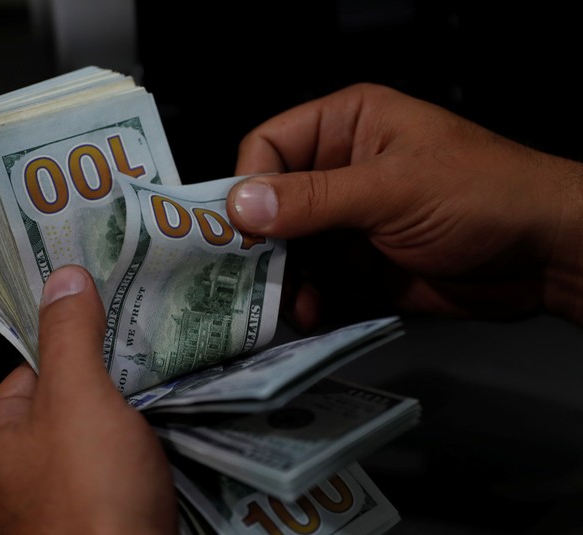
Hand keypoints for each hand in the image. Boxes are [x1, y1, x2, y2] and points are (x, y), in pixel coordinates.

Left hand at [0, 265, 177, 533]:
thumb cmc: (90, 496)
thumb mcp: (78, 397)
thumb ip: (70, 334)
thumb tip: (63, 277)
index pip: (31, 371)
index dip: (75, 350)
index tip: (114, 332)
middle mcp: (9, 479)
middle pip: (66, 405)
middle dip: (108, 389)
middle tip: (146, 370)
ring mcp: (49, 507)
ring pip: (94, 441)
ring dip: (128, 425)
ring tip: (159, 410)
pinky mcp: (89, 524)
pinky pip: (112, 475)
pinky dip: (136, 461)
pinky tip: (161, 452)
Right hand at [227, 83, 582, 329]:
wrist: (543, 257)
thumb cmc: (483, 194)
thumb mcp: (393, 189)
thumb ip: (314, 199)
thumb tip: (241, 204)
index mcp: (346, 127)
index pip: (269, 146)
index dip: (247, 183)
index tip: (237, 227)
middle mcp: (339, 171)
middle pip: (272, 204)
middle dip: (261, 242)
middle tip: (249, 276)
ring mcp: (349, 222)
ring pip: (288, 249)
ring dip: (284, 278)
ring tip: (289, 301)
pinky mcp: (360, 264)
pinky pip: (315, 281)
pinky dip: (309, 299)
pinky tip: (313, 311)